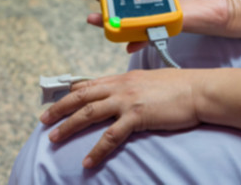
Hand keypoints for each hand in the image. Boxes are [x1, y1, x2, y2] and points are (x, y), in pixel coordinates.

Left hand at [40, 69, 199, 167]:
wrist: (197, 89)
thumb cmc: (175, 86)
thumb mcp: (146, 81)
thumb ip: (129, 87)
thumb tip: (117, 94)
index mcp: (121, 79)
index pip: (88, 85)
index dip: (69, 93)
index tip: (56, 101)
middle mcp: (119, 87)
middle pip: (81, 97)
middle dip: (59, 108)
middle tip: (43, 119)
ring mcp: (127, 101)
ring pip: (89, 113)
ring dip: (68, 127)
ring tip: (53, 139)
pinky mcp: (137, 116)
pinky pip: (111, 136)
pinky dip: (98, 150)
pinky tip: (88, 161)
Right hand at [85, 0, 229, 52]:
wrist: (219, 6)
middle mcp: (145, 4)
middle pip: (116, 1)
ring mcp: (151, 17)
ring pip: (123, 20)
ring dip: (106, 20)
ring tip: (93, 16)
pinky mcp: (161, 27)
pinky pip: (145, 37)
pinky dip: (135, 43)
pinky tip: (126, 45)